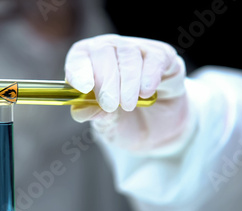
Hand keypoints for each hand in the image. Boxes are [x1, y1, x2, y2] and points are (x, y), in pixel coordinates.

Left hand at [65, 34, 187, 149]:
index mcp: (88, 62)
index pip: (79, 55)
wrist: (157, 131)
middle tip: (109, 104)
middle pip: (103, 50)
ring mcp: (138, 49)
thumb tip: (85, 109)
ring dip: (128, 81)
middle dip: (105, 79)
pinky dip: (149, 75)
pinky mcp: (162, 56)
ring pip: (129, 53)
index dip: (79, 69)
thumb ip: (93, 115)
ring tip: (129, 105)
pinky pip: (155, 57)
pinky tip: (146, 92)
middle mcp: (111, 49)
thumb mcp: (105, 124)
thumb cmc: (123, 121)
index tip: (83, 87)